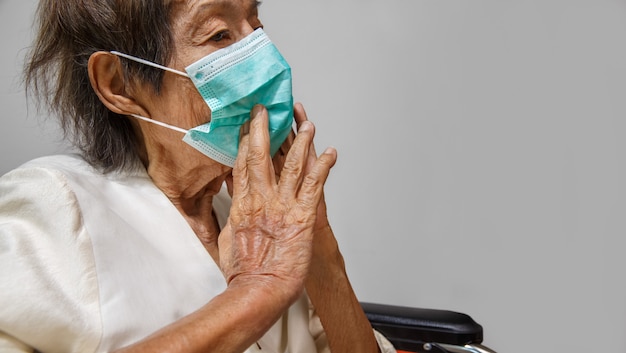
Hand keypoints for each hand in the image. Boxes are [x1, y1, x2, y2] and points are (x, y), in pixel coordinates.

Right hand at [218, 104, 336, 303]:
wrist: (258, 290)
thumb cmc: (243, 271)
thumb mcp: (228, 238)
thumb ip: (231, 214)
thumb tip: (230, 200)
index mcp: (241, 204)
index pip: (242, 164)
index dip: (244, 141)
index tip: (246, 124)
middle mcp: (259, 199)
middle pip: (260, 155)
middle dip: (263, 129)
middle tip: (266, 108)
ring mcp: (281, 205)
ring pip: (290, 165)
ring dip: (300, 142)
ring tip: (308, 124)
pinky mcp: (302, 215)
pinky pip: (314, 184)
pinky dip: (324, 166)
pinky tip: (331, 152)